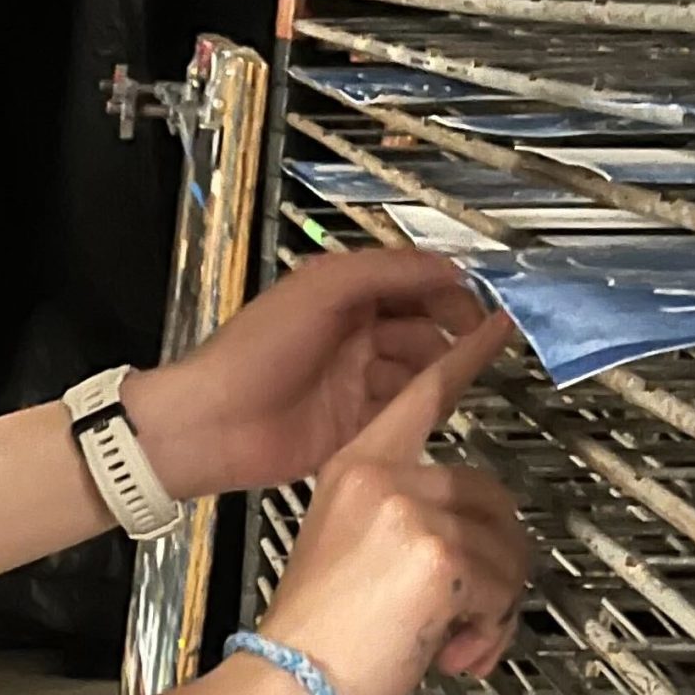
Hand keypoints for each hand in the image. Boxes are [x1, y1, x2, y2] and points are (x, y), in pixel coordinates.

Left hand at [124, 247, 491, 500]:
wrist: (212, 425)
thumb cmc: (257, 349)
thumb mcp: (322, 289)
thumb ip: (387, 271)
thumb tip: (450, 267)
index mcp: (343, 296)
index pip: (412, 284)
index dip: (448, 291)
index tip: (482, 304)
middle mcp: (353, 336)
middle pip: (422, 328)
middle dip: (451, 332)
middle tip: (480, 343)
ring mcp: (355, 383)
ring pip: (418, 372)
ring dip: (441, 371)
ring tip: (458, 375)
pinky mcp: (356, 427)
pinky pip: (404, 412)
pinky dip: (422, 408)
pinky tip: (435, 406)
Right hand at [252, 315, 529, 694]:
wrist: (290, 681)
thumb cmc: (316, 635)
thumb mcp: (352, 552)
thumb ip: (408, 525)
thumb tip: (475, 550)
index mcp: (357, 467)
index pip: (422, 397)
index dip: (465, 360)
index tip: (498, 324)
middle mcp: (385, 477)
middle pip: (490, 496)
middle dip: (496, 563)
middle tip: (464, 613)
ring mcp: (413, 510)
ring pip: (507, 549)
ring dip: (493, 608)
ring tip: (448, 640)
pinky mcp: (441, 553)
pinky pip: (505, 587)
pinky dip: (490, 630)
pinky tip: (449, 650)